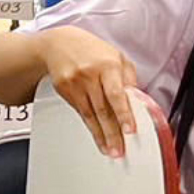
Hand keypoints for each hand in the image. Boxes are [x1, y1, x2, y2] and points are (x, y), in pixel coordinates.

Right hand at [37, 27, 138, 157]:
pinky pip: (80, 112)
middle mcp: (90, 75)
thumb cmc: (90, 50)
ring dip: (101, 135)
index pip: (117, 94)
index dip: (123, 114)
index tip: (129, 130)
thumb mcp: (116, 56)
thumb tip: (137, 99)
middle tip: (119, 150)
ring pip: (90, 115)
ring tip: (110, 150)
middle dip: (112, 133)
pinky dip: (90, 127)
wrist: (57, 43)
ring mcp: (75, 83)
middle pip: (102, 109)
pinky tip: (97, 136)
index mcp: (108, 65)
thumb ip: (128, 77)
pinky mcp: (64, 90)